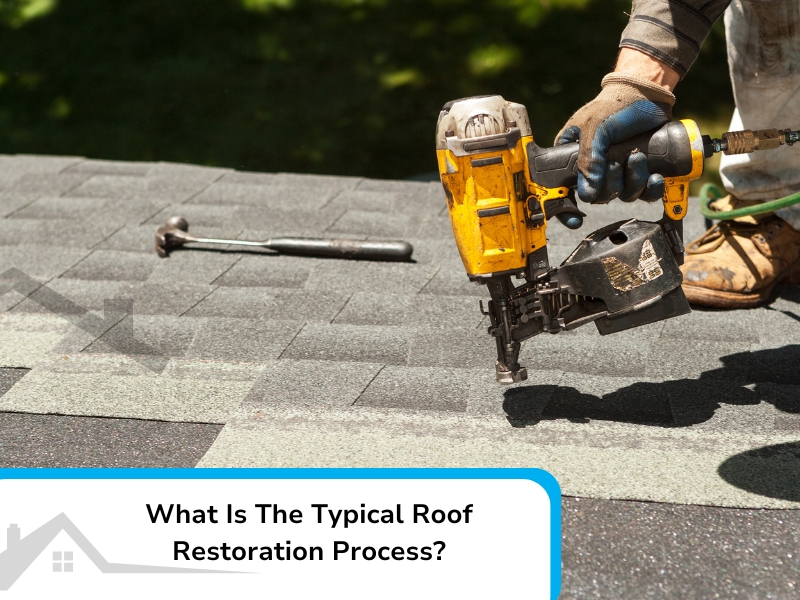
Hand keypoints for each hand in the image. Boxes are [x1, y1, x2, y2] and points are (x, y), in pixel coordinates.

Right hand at [555, 71, 675, 203]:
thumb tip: (587, 194)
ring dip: (633, 182)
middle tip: (616, 163)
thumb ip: (588, 159)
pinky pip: (643, 194)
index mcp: (573, 157)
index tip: (574, 218)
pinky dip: (650, 189)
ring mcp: (618, 171)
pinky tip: (655, 177)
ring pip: (622, 196)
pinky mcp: (640, 172)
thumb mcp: (595, 128)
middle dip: (612, 185)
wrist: (649, 93)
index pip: (562, 189)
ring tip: (638, 158)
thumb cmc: (616, 104)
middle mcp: (594, 168)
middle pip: (598, 197)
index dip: (565, 208)